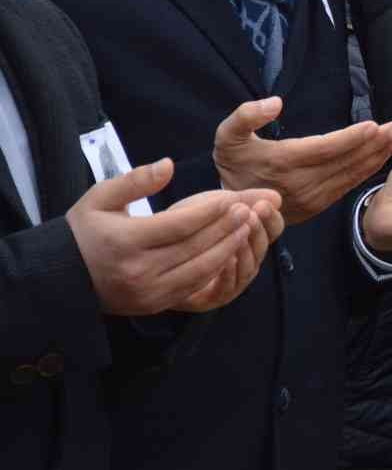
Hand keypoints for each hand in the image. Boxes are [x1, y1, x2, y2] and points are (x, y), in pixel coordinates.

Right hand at [65, 158, 281, 316]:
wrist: (62, 278)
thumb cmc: (84, 231)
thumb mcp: (100, 198)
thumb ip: (135, 181)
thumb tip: (168, 165)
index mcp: (125, 241)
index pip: (180, 223)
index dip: (212, 210)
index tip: (233, 196)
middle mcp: (139, 270)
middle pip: (196, 246)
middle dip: (227, 226)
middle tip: (250, 208)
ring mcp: (148, 291)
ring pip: (201, 268)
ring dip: (229, 247)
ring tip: (248, 226)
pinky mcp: (155, 304)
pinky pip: (195, 285)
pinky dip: (217, 268)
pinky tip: (232, 250)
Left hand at [173, 191, 285, 312]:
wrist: (152, 248)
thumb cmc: (187, 225)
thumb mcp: (216, 207)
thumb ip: (244, 199)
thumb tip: (277, 198)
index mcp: (250, 237)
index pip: (273, 229)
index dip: (271, 219)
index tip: (262, 206)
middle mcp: (246, 261)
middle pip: (263, 248)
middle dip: (258, 231)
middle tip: (250, 216)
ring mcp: (232, 281)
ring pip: (249, 268)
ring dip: (246, 250)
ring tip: (239, 234)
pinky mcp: (213, 298)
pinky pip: (227, 288)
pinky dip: (229, 273)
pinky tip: (225, 258)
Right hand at [213, 97, 391, 224]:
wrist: (232, 206)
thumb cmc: (232, 163)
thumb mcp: (226, 136)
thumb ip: (246, 116)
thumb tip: (276, 103)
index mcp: (281, 162)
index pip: (324, 149)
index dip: (350, 138)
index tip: (374, 125)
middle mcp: (300, 183)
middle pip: (344, 162)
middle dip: (375, 144)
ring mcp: (311, 198)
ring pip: (351, 175)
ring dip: (377, 156)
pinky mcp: (318, 206)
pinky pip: (348, 186)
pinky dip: (368, 171)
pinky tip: (382, 156)